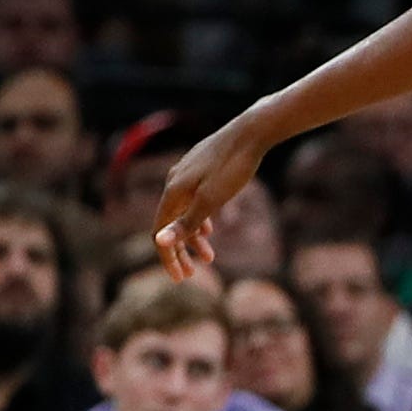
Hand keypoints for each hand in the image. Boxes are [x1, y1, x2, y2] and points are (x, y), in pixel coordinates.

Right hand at [153, 110, 277, 278]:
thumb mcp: (212, 199)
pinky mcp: (201, 169)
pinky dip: (199, 218)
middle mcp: (174, 181)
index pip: (160, 232)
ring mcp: (187, 174)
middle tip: (192, 274)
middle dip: (180, 251)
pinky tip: (211, 227)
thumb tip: (159, 242)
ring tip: (210, 257)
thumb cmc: (235, 167)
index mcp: (173, 191)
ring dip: (193, 237)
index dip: (169, 257)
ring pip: (183, 212)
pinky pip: (192, 201)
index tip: (181, 278)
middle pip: (169, 224)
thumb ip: (186, 222)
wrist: (252, 132)